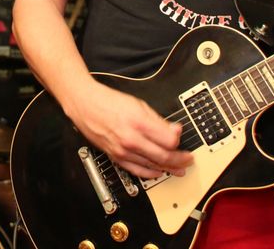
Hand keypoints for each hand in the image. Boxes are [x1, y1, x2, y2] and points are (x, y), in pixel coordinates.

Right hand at [65, 79, 193, 178]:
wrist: (85, 105)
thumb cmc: (108, 101)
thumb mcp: (138, 104)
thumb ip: (158, 120)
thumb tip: (174, 130)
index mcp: (139, 123)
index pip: (169, 140)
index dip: (179, 141)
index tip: (182, 138)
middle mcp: (131, 139)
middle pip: (163, 156)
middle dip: (180, 160)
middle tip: (188, 159)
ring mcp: (123, 150)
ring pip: (152, 166)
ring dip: (168, 169)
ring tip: (179, 169)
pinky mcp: (116, 157)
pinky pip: (136, 170)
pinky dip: (150, 173)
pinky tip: (158, 172)